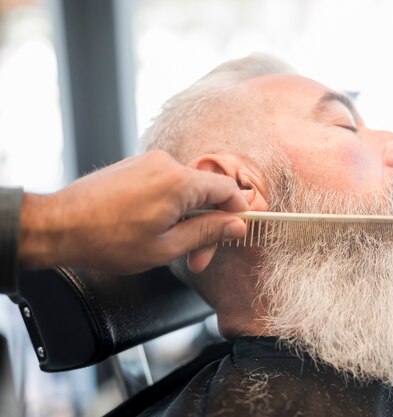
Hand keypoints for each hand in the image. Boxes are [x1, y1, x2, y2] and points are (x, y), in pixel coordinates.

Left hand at [18, 150, 247, 273]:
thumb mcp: (166, 247)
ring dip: (187, 219)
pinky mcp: (134, 166)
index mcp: (180, 182)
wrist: (58, 226)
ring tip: (171, 247)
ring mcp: (148, 163)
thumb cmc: (107, 240)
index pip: (227, 189)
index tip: (235, 233)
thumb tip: (235, 225)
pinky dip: (169, 207)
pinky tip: (155, 230)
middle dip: (207, 226)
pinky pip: (165, 185)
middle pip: (206, 193)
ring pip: (185, 191)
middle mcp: (166, 164)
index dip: (237, 212)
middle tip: (197, 259)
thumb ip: (207, 233)